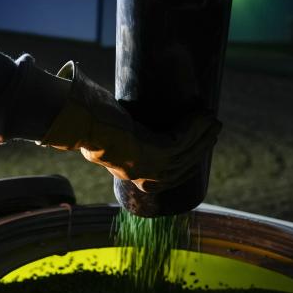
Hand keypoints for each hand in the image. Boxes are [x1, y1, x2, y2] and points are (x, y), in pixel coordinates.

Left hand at [40, 62, 220, 191]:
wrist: (78, 120)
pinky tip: (202, 116)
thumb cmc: (88, 122)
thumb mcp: (108, 132)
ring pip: (185, 154)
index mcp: (133, 174)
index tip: (201, 146)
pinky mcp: (151, 153)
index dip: (189, 161)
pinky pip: (181, 142)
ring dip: (202, 135)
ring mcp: (147, 167)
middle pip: (182, 165)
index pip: (170, 176)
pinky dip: (194, 128)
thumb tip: (120, 119)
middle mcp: (141, 176)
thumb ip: (120, 134)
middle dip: (201, 146)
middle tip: (213, 128)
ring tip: (213, 120)